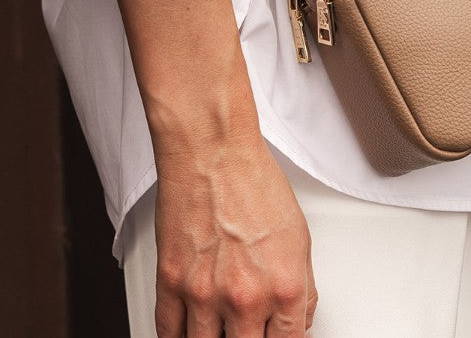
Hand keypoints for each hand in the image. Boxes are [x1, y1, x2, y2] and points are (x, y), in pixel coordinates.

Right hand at [153, 136, 317, 336]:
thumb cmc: (254, 181)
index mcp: (284, 287)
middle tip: (248, 328)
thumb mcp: (300, 237)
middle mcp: (245, 297)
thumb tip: (299, 321)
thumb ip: (303, 289)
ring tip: (221, 325)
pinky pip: (168, 334)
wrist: (213, 151)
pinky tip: (189, 330)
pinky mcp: (170, 283)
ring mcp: (204, 294)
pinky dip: (178, 337)